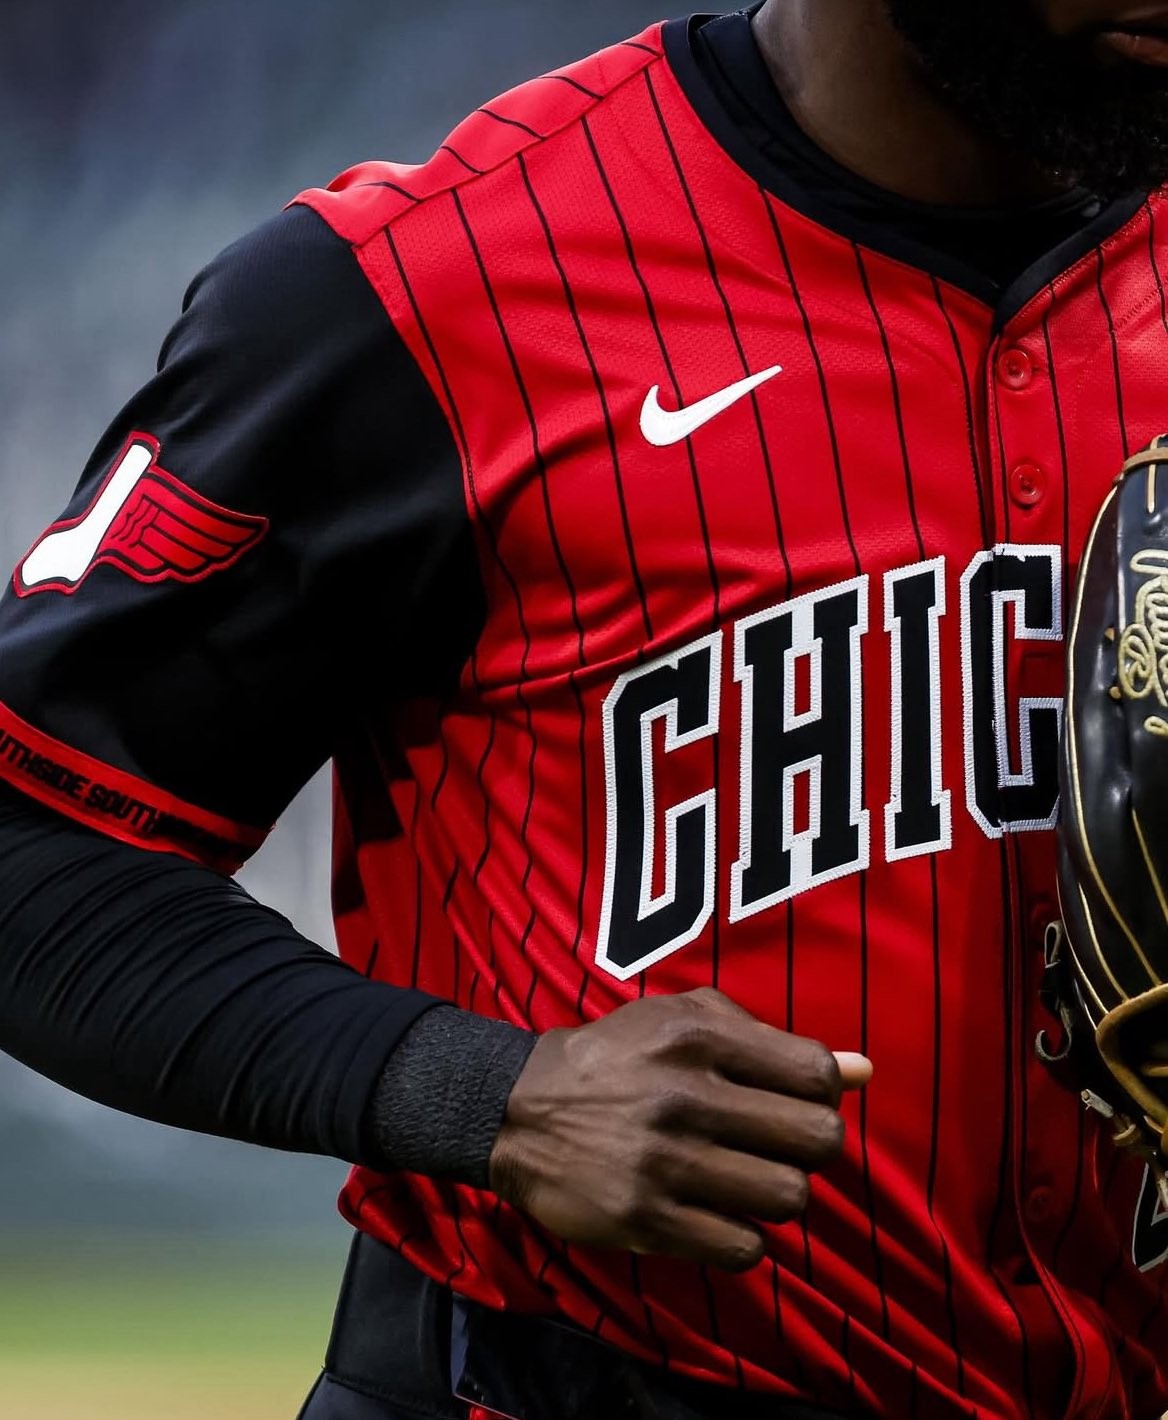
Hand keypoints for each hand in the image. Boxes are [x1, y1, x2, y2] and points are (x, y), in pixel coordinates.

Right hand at [487, 987, 871, 1271]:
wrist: (519, 1110)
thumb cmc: (619, 1057)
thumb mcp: (685, 1020)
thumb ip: (771, 1039)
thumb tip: (865, 1071)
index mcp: (698, 1034)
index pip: (816, 1074)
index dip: (822, 1093)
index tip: (794, 1100)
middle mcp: (685, 1094)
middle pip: (817, 1141)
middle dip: (809, 1147)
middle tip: (778, 1146)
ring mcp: (665, 1161)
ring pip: (787, 1197)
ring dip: (778, 1193)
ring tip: (746, 1180)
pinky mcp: (645, 1219)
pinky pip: (744, 1247)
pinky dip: (743, 1236)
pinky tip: (718, 1214)